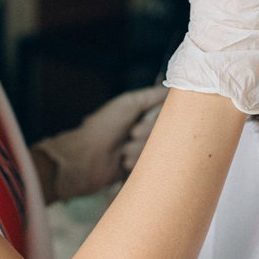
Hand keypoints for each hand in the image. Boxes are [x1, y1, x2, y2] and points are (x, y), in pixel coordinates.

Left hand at [33, 85, 167, 201]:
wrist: (85, 159)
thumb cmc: (103, 127)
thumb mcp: (128, 104)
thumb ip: (152, 95)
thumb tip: (174, 89)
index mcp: (142, 114)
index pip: (167, 114)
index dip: (157, 120)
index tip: (141, 122)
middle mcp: (144, 131)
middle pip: (165, 133)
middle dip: (147, 135)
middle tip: (130, 135)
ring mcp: (142, 151)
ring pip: (159, 151)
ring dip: (140, 151)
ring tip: (123, 152)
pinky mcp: (139, 169)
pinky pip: (153, 166)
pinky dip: (139, 164)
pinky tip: (124, 164)